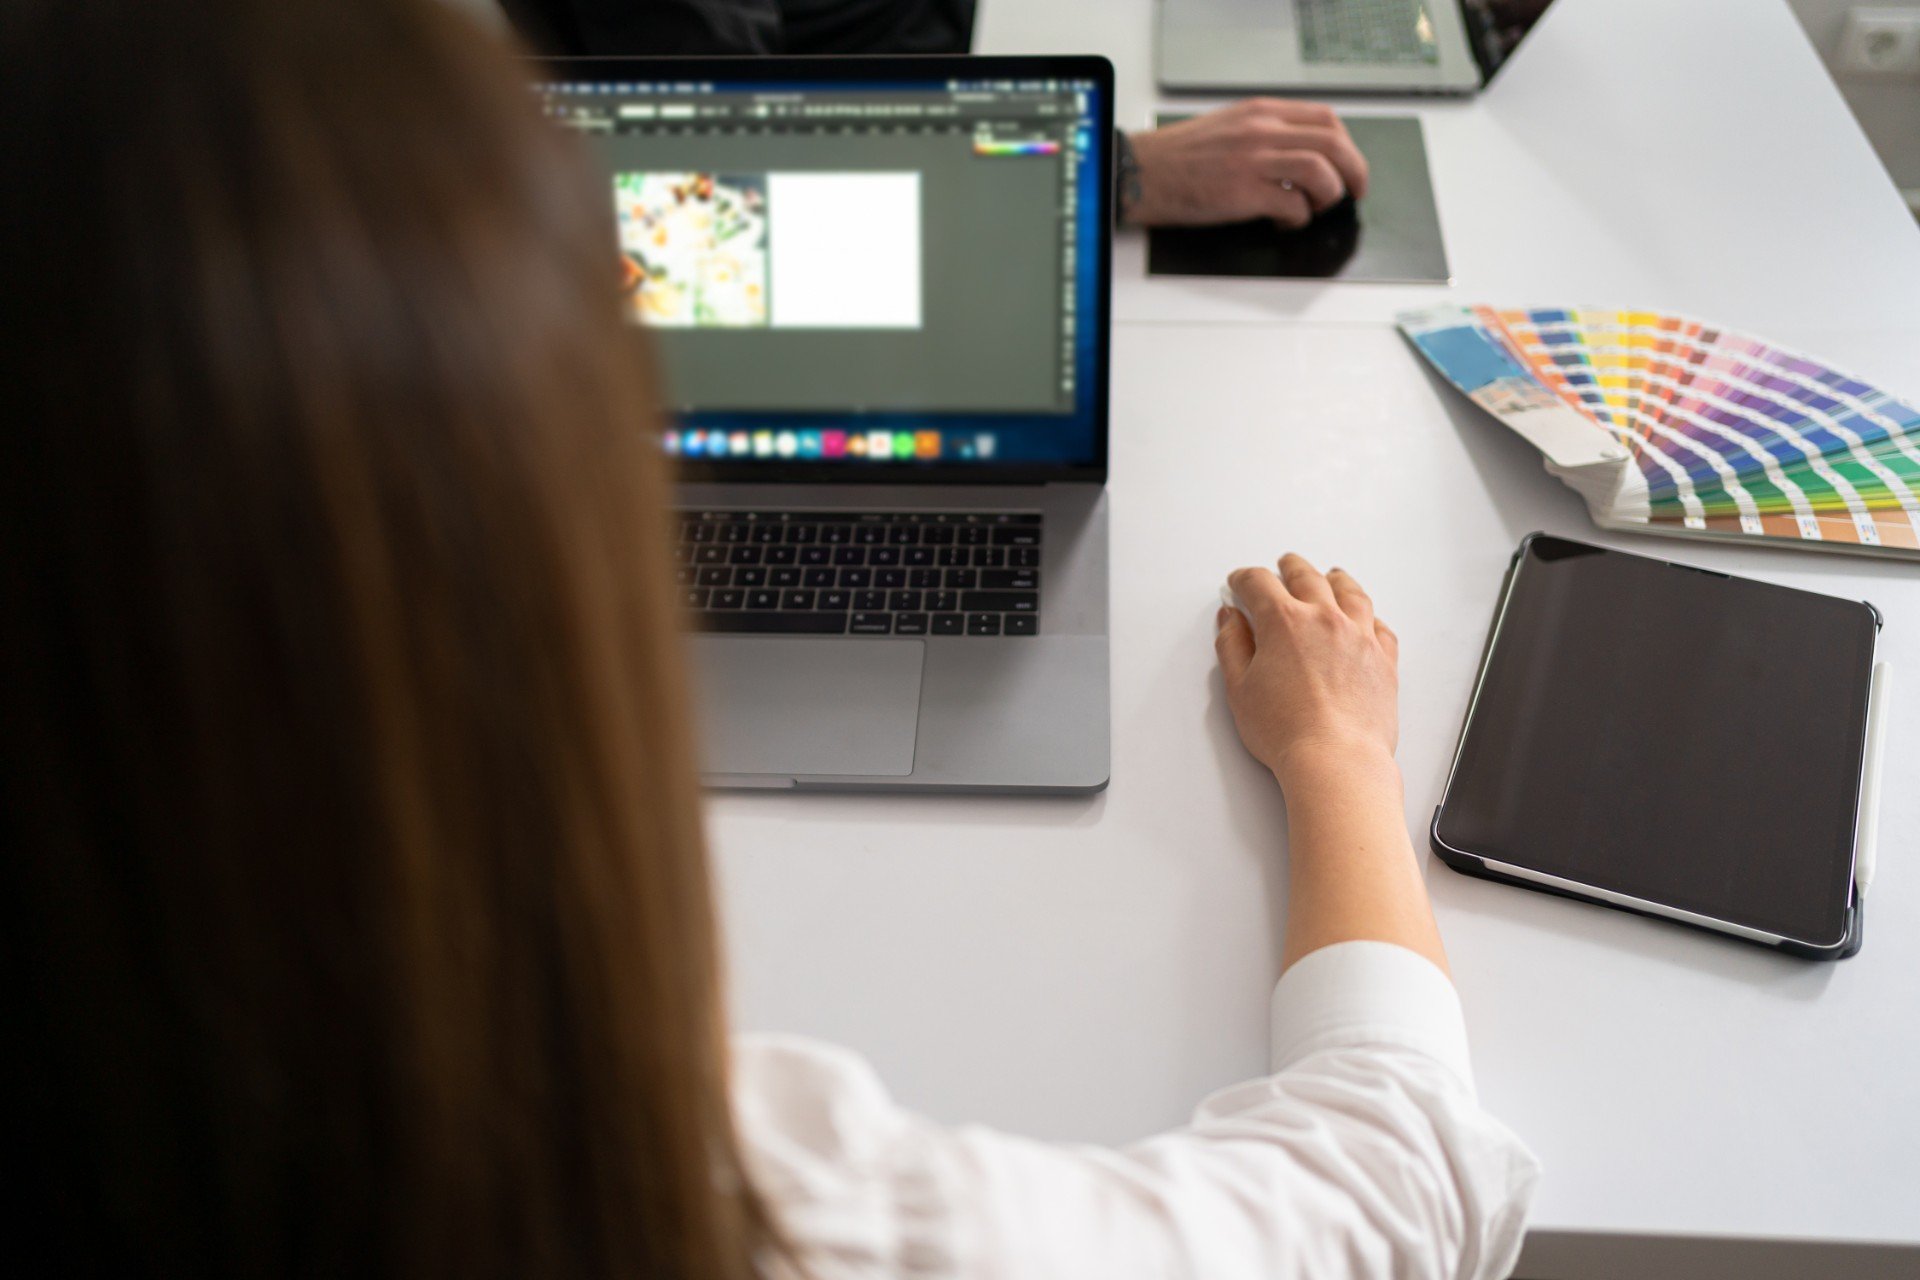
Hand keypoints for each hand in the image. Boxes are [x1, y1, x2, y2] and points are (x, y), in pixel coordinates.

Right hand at [1123, 99, 1369, 229]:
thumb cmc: (1177, 159)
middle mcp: (1262, 130)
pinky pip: (1294, 204)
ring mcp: (1254, 160)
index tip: (1350, 166)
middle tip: (1353, 194)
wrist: (1140, 172)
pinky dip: (1298, 218)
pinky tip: (1283, 221)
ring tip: (1314, 208)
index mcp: (1261, 112)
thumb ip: (1265, 133)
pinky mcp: (1244, 192)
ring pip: (1322, 172)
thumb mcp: (1228, 128)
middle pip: (1334, 143)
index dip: (1348, 146)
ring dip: (1329, 196)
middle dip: (1354, 173)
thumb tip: (1301, 155)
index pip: (1325, 118)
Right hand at [1215, 554, 1398, 787]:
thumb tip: (1231, 619)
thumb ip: (1232, 645)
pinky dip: (1368, 615)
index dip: (1244, 579)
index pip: (1259, 583)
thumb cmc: (1288, 731)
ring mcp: (1360, 636)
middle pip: (1306, 576)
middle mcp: (1325, 618)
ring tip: (1331, 575)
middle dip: (1290, 567)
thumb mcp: (1239, 688)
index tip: (1239, 583)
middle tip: (1283, 565)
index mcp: (1285, 621)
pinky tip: (1365, 618)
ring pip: (1349, 591)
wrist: (1336, 759)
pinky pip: (1379, 624)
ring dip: (1335, 578)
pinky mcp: (1384, 658)